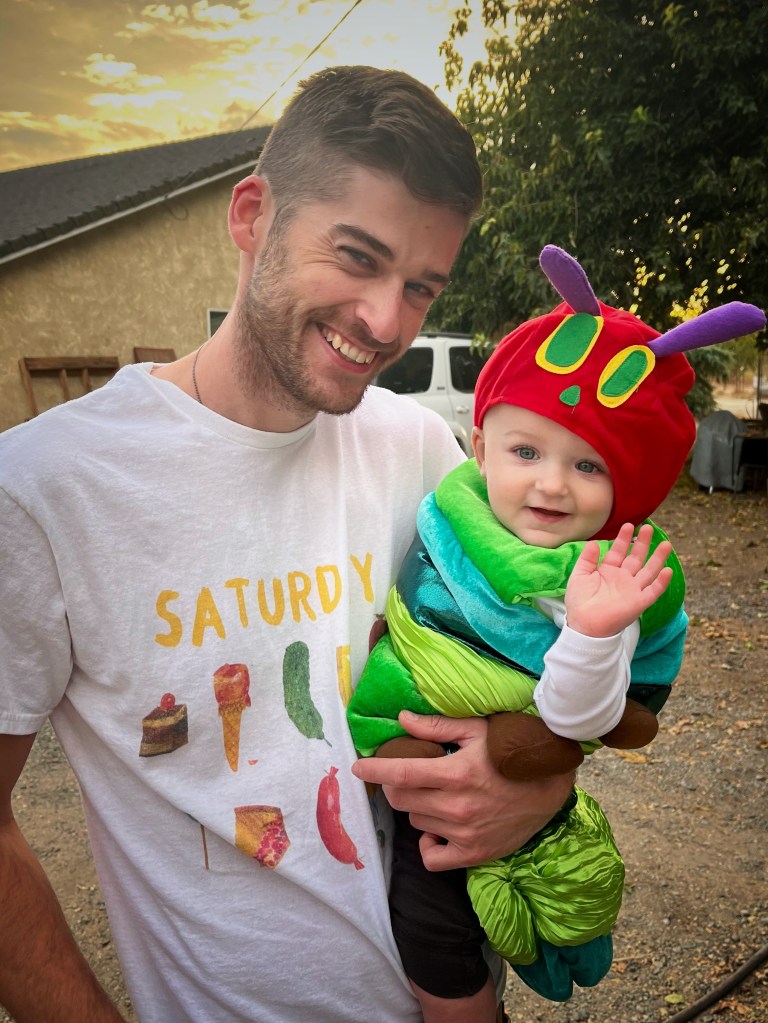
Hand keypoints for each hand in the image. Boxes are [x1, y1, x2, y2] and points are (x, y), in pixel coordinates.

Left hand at [351, 710, 574, 869]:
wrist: (550, 789)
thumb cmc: (511, 754)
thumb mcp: (478, 731)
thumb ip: (437, 727)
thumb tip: (402, 719)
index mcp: (456, 773)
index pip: (400, 774)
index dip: (374, 771)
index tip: (358, 768)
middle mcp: (458, 806)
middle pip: (401, 800)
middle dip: (396, 785)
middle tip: (409, 775)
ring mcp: (465, 834)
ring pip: (416, 822)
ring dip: (417, 808)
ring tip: (436, 795)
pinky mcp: (474, 854)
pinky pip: (432, 858)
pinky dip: (428, 844)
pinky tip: (437, 829)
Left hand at [566, 522, 672, 637]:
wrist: (584, 624)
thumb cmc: (579, 602)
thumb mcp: (580, 576)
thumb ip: (587, 559)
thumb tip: (595, 542)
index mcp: (608, 572)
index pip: (619, 552)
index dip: (623, 539)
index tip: (629, 525)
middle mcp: (623, 579)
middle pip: (636, 558)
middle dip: (642, 543)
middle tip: (649, 528)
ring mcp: (632, 590)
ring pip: (648, 571)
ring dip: (657, 558)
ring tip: (666, 544)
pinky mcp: (639, 602)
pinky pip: (653, 591)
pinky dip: (661, 582)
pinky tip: (667, 570)